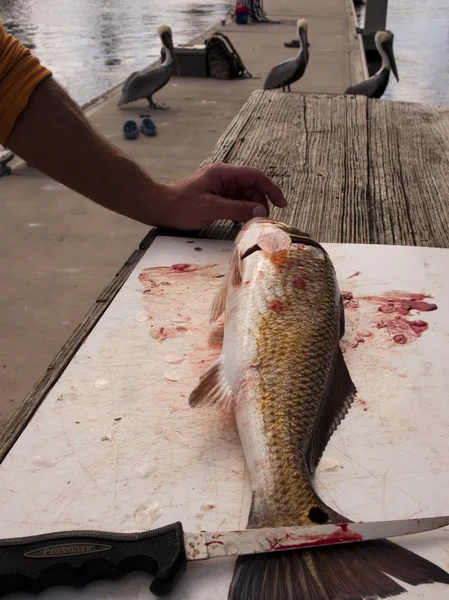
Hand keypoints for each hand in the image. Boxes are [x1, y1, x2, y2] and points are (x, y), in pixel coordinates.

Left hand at [154, 163, 286, 229]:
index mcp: (224, 173)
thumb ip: (238, 209)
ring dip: (251, 208)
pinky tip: (241, 222)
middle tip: (264, 220)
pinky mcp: (215, 197)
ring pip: (244, 195)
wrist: (159, 208)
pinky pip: (235, 202)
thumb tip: (261, 211)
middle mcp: (224, 177)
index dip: (271, 188)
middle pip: (251, 186)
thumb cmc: (182, 206)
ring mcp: (219, 187)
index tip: (282, 203)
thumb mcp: (212, 209)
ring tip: (253, 223)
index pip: (255, 176)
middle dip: (261, 201)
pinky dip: (241, 211)